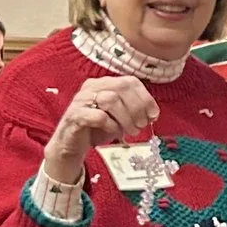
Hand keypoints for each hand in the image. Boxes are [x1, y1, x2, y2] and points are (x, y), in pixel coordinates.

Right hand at [43, 76, 158, 180]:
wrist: (71, 145)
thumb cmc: (96, 129)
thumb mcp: (120, 118)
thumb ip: (134, 111)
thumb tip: (152, 114)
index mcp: (104, 83)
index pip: (130, 81)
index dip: (145, 97)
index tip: (154, 115)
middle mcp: (92, 87)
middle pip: (121, 87)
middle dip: (137, 107)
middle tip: (142, 124)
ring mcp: (82, 100)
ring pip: (110, 99)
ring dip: (126, 117)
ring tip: (132, 131)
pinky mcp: (75, 116)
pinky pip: (98, 116)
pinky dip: (111, 125)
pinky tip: (114, 132)